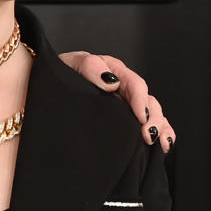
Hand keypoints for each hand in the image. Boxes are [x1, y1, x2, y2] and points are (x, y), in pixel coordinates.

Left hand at [58, 52, 175, 152]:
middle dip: (152, 118)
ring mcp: (125, 105)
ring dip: (160, 128)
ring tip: (159, 142)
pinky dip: (162, 134)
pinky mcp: (125, 120)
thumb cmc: (61, 74)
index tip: (140, 116)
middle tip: (148, 135)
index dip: (140, 100)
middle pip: (148, 102)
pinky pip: (150, 126)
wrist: (47, 88)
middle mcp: (124, 88)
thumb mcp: (71, 65)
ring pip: (152, 114)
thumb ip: (90, 68)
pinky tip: (163, 146)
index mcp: (114, 72)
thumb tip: (111, 82)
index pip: (134, 85)